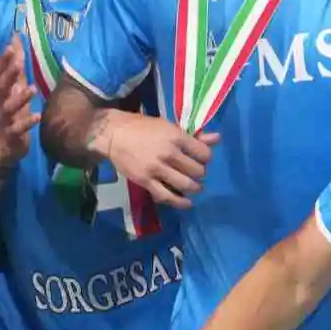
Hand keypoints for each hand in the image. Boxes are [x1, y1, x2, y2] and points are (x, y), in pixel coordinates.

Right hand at [0, 36, 40, 168]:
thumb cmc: (9, 114)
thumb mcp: (12, 92)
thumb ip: (16, 71)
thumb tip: (16, 44)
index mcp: (1, 92)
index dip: (3, 59)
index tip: (11, 43)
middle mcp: (0, 103)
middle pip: (0, 87)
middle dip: (9, 74)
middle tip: (18, 60)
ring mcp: (5, 119)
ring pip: (9, 107)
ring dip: (20, 98)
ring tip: (32, 88)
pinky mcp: (11, 135)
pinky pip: (18, 128)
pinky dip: (27, 122)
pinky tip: (38, 116)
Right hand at [96, 114, 218, 209]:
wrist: (113, 134)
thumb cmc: (142, 127)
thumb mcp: (168, 126)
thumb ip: (193, 136)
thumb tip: (217, 138)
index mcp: (176, 137)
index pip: (204, 154)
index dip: (204, 158)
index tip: (199, 159)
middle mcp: (169, 153)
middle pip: (197, 171)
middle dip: (198, 173)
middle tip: (192, 172)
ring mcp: (157, 168)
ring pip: (186, 185)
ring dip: (193, 188)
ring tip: (191, 186)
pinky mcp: (145, 180)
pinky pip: (167, 196)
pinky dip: (180, 202)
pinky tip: (186, 202)